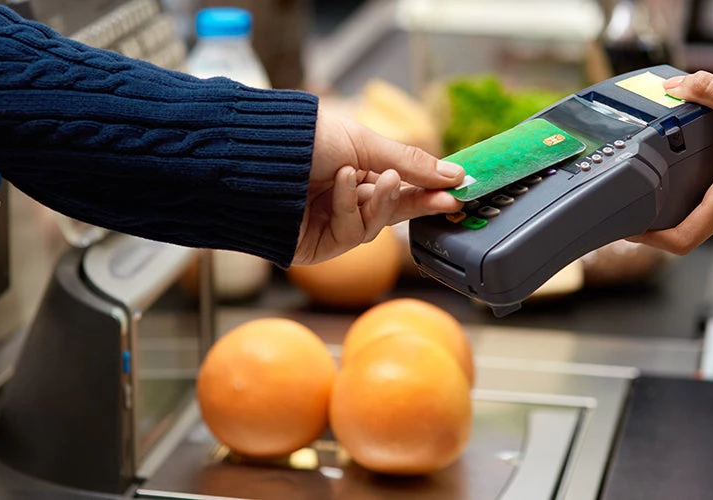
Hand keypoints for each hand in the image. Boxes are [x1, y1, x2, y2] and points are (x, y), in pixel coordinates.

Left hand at [296, 107, 464, 264]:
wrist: (255, 154)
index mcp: (353, 170)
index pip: (399, 186)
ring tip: (376, 179)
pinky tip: (340, 184)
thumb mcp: (365, 143)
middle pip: (392, 210)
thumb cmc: (302, 138)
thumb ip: (410, 164)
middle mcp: (341, 198)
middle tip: (446, 200)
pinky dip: (349, 207)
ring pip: (375, 226)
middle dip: (417, 203)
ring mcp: (330, 223)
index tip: (457, 193)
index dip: (429, 192)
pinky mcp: (318, 246)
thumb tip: (455, 174)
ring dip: (381, 201)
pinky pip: (351, 234)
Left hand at [629, 72, 712, 253]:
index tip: (626, 229)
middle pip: (683, 231)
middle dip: (651, 224)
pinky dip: (687, 197)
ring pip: (696, 218)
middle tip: (622, 204)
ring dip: (669, 210)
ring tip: (641, 188)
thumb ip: (711, 91)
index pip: (682, 240)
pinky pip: (709, 205)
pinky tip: (675, 173)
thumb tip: (677, 85)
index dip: (649, 240)